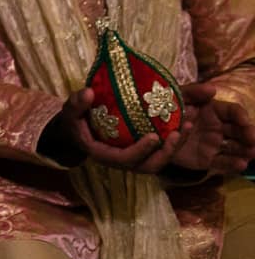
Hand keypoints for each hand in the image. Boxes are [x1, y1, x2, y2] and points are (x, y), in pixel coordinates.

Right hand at [53, 87, 185, 173]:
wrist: (79, 130)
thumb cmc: (75, 122)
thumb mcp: (71, 112)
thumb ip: (76, 104)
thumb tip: (89, 92)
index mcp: (105, 155)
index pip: (126, 159)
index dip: (141, 151)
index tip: (154, 136)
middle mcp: (123, 161)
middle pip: (149, 166)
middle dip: (166, 153)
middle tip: (178, 133)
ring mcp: (136, 157)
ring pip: (160, 160)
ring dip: (176, 146)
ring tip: (188, 125)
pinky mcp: (144, 151)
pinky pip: (162, 150)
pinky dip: (175, 139)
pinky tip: (185, 121)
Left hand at [169, 83, 254, 177]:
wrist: (148, 131)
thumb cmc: (164, 109)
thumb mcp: (174, 96)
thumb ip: (192, 92)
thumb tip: (212, 89)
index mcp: (213, 110)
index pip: (233, 112)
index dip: (241, 116)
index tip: (245, 122)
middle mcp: (218, 128)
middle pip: (239, 131)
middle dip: (249, 136)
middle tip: (253, 142)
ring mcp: (213, 144)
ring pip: (235, 148)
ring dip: (246, 151)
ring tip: (251, 153)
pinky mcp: (205, 159)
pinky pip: (221, 163)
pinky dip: (232, 164)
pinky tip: (241, 164)